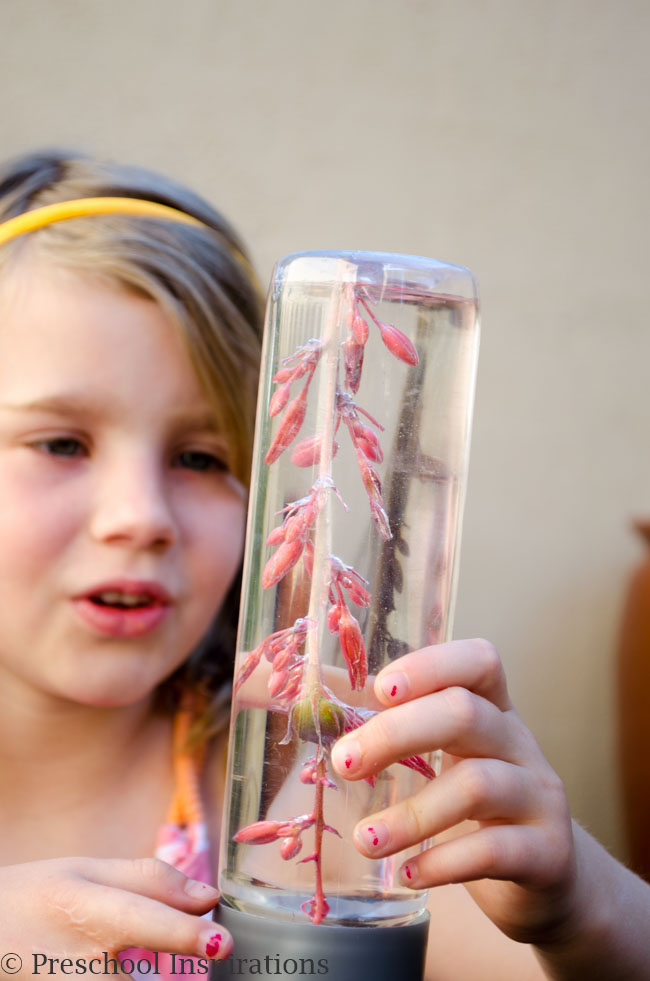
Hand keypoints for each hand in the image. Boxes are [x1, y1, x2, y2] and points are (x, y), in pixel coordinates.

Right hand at [0, 857, 230, 977]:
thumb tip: (209, 896)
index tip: (221, 944)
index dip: (183, 934)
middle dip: (175, 972)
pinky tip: (128, 969)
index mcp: (85, 912)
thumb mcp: (85, 872)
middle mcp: (77, 966)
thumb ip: (151, 881)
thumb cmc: (35, 898)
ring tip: (150, 957)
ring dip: (154, 979)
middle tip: (203, 954)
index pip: (141, 922)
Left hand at [331, 639, 576, 946]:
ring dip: (412, 814)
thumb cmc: (479, 807)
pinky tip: (407, 873)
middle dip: (398, 733)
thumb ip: (391, 726)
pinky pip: (494, 851)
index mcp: (494, 710)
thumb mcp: (446, 756)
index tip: (381, 689)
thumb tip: (311, 700)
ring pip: (479, 785)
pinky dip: (443, 862)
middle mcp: (520, 744)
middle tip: (344, 763)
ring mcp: (540, 797)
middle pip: (466, 714)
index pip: (479, 662)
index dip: (430, 667)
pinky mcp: (548, 854)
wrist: (550, 879)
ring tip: (364, 839)